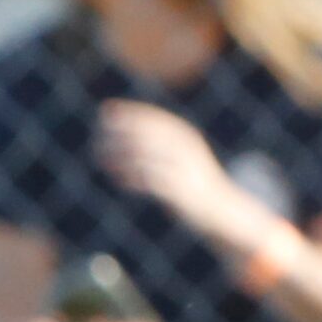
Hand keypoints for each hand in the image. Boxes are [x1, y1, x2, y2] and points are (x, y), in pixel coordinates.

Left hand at [97, 101, 238, 233]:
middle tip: (98, 133)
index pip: (154, 119)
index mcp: (187, 138)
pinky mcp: (178, 192)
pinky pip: (147, 182)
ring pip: (143, 158)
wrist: (224, 211)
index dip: (129, 113)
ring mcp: (183, 171)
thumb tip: (128, 128)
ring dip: (119, 156)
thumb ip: (161, 143)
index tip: (105, 111)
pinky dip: (129, 178)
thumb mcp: (183, 155)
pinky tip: (117, 179)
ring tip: (101, 158)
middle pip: (147, 135)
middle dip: (120, 131)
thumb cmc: (196, 182)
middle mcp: (186, 151)